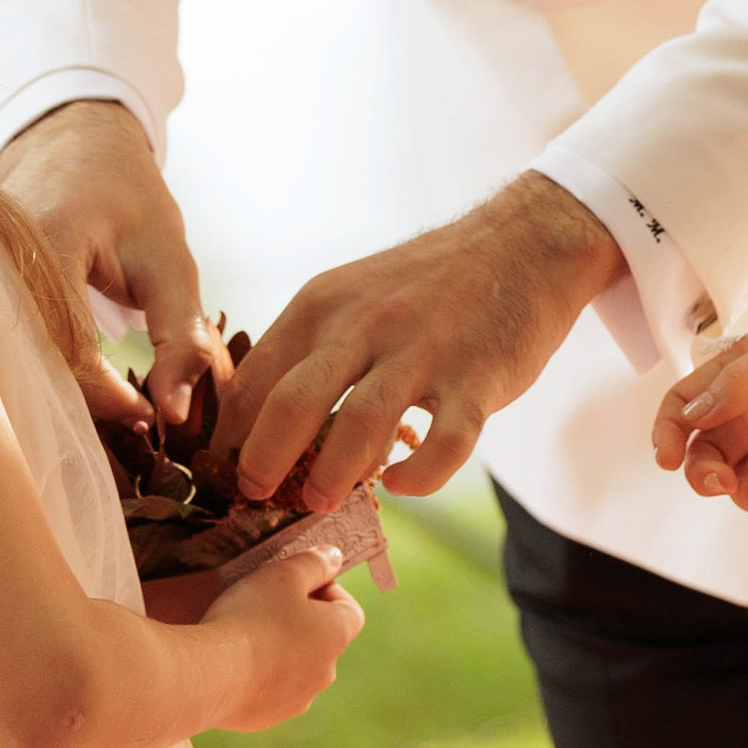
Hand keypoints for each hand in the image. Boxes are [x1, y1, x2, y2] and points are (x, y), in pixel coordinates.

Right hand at [0, 99, 223, 423]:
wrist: (74, 142)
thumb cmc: (128, 198)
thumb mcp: (171, 262)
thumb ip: (179, 337)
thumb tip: (174, 412)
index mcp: (50, 238)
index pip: (66, 341)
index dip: (104, 392)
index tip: (144, 414)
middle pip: (29, 357)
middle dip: (80, 401)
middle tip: (127, 418)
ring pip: (10, 355)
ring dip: (58, 388)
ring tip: (106, 400)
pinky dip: (40, 368)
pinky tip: (74, 380)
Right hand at [203, 544, 364, 727]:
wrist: (211, 675)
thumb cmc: (251, 618)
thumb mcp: (283, 574)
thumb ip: (314, 562)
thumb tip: (334, 557)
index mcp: (337, 635)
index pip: (348, 609)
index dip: (325, 589)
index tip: (296, 582)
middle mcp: (325, 672)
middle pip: (321, 639)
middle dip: (298, 621)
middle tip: (263, 605)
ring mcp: (297, 700)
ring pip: (295, 668)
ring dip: (278, 651)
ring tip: (243, 635)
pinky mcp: (266, 719)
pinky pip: (267, 691)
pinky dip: (256, 677)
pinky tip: (229, 663)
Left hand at [214, 174, 623, 506]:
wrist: (524, 244)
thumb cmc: (428, 284)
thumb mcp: (353, 295)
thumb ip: (312, 349)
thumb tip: (261, 423)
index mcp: (322, 306)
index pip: (254, 378)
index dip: (229, 435)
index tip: (223, 473)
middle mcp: (365, 326)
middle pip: (291, 403)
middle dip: (262, 461)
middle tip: (253, 496)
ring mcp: (424, 352)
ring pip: (360, 426)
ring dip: (332, 475)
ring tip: (320, 502)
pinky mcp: (478, 379)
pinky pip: (446, 444)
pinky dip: (421, 477)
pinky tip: (403, 485)